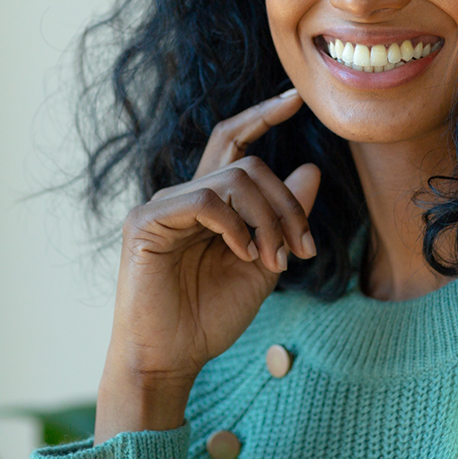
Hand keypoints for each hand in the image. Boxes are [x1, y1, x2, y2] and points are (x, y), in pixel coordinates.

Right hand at [94, 88, 318, 441]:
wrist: (172, 360)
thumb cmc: (212, 316)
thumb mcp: (265, 262)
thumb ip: (284, 217)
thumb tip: (310, 169)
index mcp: (210, 202)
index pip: (234, 142)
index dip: (261, 115)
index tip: (295, 98)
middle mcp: (185, 195)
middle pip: (247, 164)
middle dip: (286, 202)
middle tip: (304, 248)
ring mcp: (163, 205)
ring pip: (234, 180)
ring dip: (269, 220)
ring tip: (274, 262)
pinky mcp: (146, 221)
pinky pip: (206, 200)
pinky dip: (237, 226)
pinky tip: (245, 255)